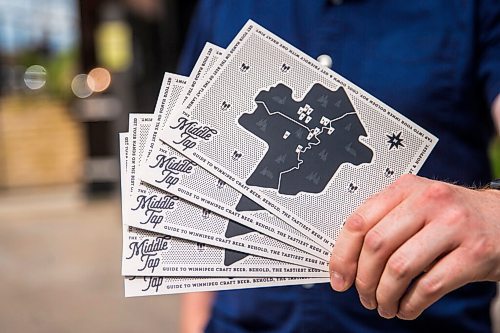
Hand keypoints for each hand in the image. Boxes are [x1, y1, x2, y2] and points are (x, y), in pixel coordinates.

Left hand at [329, 174, 499, 319]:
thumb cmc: (450, 216)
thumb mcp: (415, 206)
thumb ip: (382, 223)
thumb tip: (345, 260)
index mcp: (405, 188)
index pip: (359, 221)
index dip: (343, 255)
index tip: (339, 278)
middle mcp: (428, 201)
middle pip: (376, 245)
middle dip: (364, 279)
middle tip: (364, 296)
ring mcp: (453, 225)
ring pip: (399, 268)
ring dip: (385, 295)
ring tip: (384, 306)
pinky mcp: (475, 253)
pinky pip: (429, 286)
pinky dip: (410, 304)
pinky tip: (406, 308)